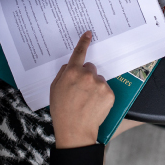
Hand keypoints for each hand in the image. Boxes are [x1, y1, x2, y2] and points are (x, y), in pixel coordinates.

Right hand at [49, 31, 114, 148]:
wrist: (75, 130)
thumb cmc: (62, 110)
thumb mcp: (54, 89)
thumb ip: (63, 74)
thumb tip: (70, 66)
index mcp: (72, 72)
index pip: (79, 53)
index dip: (84, 42)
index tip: (89, 33)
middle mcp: (87, 75)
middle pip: (90, 68)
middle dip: (86, 75)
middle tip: (80, 90)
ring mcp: (100, 84)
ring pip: (98, 79)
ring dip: (94, 86)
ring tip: (86, 100)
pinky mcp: (109, 94)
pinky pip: (105, 89)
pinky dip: (101, 95)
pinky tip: (94, 104)